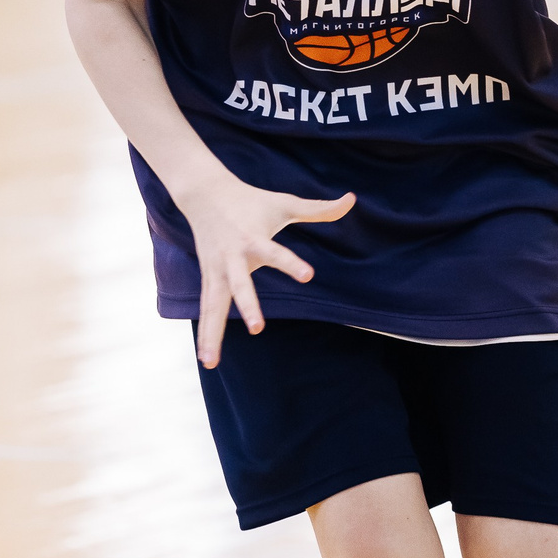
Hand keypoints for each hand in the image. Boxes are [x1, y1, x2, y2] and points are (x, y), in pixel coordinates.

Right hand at [180, 178, 355, 367]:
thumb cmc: (251, 200)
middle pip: (239, 285)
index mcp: (253, 239)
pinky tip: (207, 360)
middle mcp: (233, 258)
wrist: (204, 193)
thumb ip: (319, 208)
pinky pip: (207, 309)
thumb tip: (353, 199)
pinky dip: (205, 333)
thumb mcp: (284, 203)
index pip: (275, 252)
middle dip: (247, 305)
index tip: (309, 275)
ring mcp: (217, 271)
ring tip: (211, 363)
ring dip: (212, 334)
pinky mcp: (208, 279)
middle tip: (258, 328)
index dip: (291, 263)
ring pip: (214, 305)